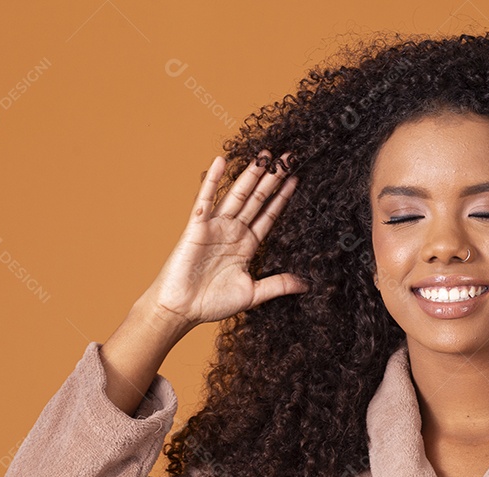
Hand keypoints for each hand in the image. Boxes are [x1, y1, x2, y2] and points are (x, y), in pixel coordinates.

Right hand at [142, 150, 308, 331]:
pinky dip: (213, 180)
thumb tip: (306, 285)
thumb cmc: (212, 303)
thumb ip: (278, 285)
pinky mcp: (197, 226)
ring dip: (250, 174)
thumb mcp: (253, 293)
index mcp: (247, 245)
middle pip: (257, 199)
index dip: (283, 197)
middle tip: (288, 158)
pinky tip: (221, 161)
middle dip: (273, 178)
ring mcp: (215, 226)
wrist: (182, 309)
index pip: (269, 215)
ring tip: (265, 154)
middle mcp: (233, 231)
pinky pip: (206, 199)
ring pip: (237, 194)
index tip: (296, 180)